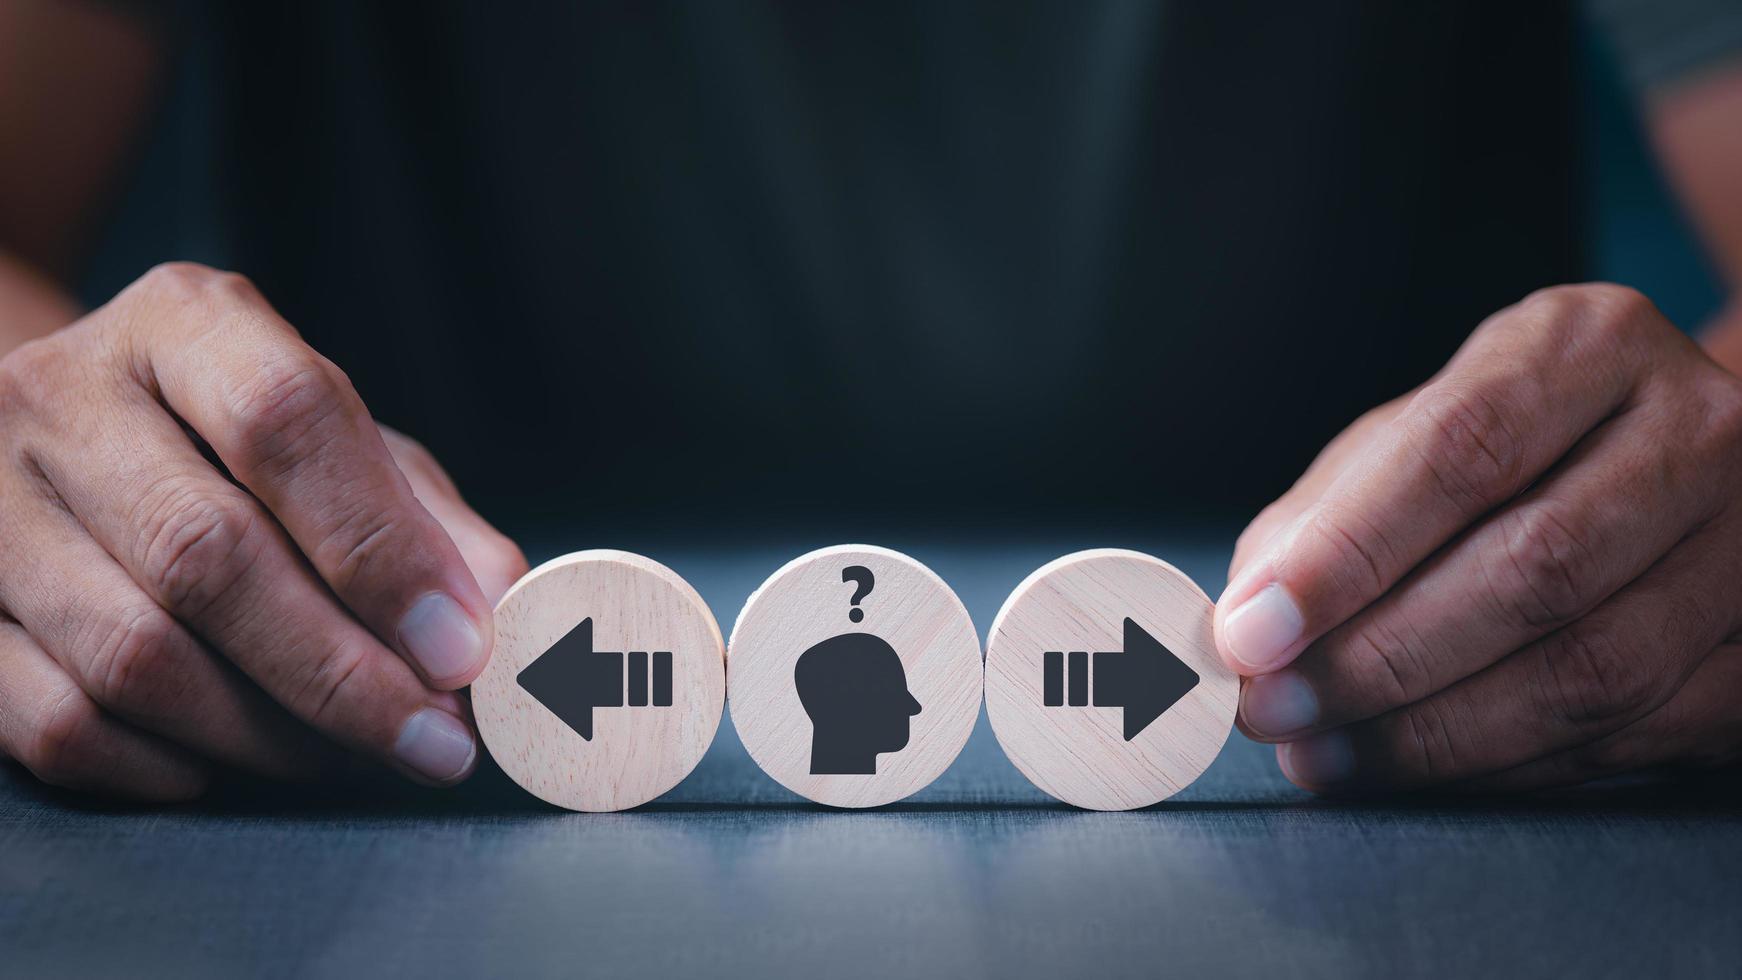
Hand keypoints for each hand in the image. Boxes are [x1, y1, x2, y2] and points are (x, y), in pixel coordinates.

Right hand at [0, 263, 526, 799]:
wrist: (66, 437)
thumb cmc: (234, 445)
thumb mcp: (342, 443)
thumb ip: (424, 516)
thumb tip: (500, 610)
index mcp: (180, 324)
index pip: (285, 418)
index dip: (382, 546)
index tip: (462, 647)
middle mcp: (60, 399)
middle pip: (206, 555)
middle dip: (344, 674)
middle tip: (436, 741)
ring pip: (134, 657)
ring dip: (272, 736)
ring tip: (359, 756)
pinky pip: (59, 726)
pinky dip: (168, 767)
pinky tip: (239, 763)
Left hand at [1216, 284, 1741, 792]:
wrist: (1667, 459)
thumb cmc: (1506, 450)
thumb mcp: (1407, 440)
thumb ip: (1323, 520)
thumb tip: (1240, 626)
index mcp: (1586, 344)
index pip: (1460, 450)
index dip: (1346, 555)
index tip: (1250, 631)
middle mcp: (1696, 427)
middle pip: (1534, 569)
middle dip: (1378, 661)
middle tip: (1273, 711)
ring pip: (1594, 669)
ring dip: (1437, 736)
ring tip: (1325, 755)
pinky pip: (1639, 737)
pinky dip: (1513, 769)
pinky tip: (1424, 772)